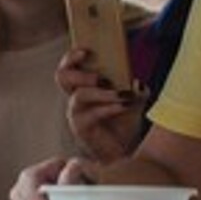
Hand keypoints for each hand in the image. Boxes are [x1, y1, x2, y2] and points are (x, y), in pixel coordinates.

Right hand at [57, 48, 143, 162]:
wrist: (124, 149)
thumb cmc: (124, 122)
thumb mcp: (134, 101)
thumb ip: (137, 90)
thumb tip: (137, 83)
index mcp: (83, 85)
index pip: (68, 66)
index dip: (71, 56)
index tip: (86, 50)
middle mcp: (75, 97)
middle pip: (63, 76)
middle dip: (82, 73)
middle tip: (102, 77)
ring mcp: (75, 113)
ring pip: (79, 95)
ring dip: (102, 93)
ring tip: (121, 94)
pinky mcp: (81, 128)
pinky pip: (91, 114)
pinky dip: (109, 108)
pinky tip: (124, 105)